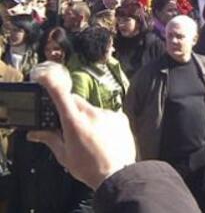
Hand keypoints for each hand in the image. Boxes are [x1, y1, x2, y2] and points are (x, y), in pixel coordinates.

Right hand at [27, 62, 135, 189]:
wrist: (117, 174)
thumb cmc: (89, 168)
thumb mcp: (64, 155)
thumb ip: (50, 139)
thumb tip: (35, 133)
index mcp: (74, 123)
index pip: (60, 95)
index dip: (52, 84)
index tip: (46, 78)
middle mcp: (92, 114)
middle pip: (76, 101)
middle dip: (70, 108)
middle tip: (69, 124)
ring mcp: (108, 114)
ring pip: (92, 109)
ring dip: (88, 117)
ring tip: (91, 137)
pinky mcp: (121, 117)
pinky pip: (107, 114)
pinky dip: (103, 122)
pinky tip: (104, 137)